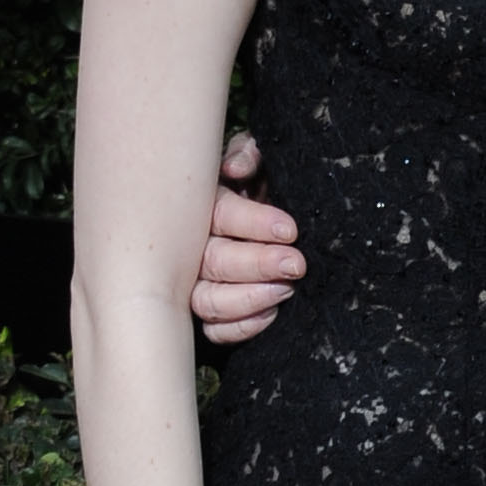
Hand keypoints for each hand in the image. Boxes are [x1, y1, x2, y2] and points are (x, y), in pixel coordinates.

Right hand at [193, 129, 305, 345]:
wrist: (264, 209)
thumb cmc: (254, 179)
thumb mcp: (254, 158)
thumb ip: (247, 154)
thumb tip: (235, 167)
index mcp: (199, 204)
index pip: (220, 216)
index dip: (253, 223)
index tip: (289, 230)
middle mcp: (191, 245)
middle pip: (213, 261)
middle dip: (258, 264)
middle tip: (294, 264)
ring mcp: (195, 281)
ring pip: (208, 300)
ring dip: (249, 299)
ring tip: (285, 290)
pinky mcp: (209, 311)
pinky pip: (214, 330)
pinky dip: (240, 327)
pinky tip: (271, 313)